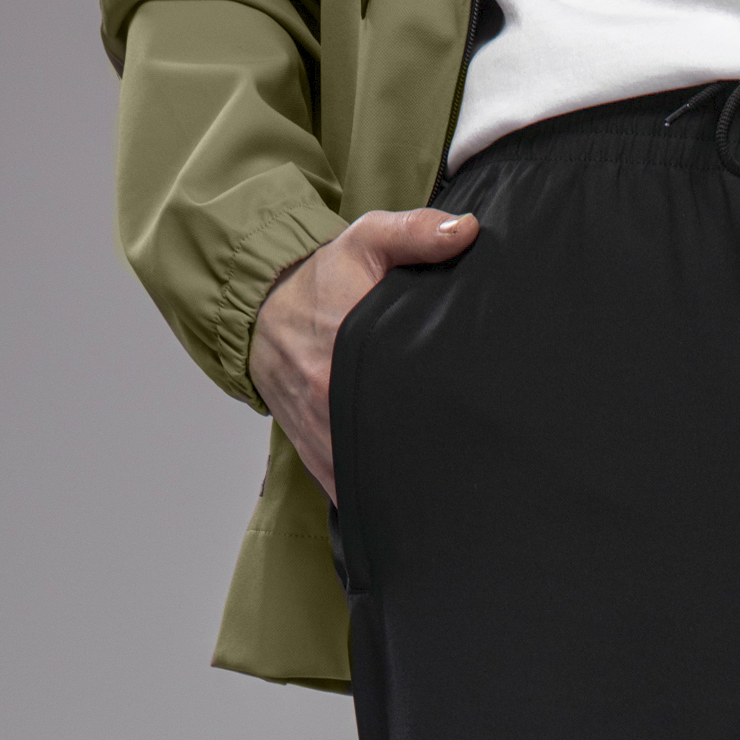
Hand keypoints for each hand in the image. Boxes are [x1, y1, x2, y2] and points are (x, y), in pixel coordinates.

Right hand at [247, 207, 478, 501]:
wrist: (261, 311)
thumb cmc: (320, 278)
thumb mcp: (365, 242)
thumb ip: (415, 234)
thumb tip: (467, 233)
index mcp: (345, 353)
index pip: (405, 399)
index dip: (441, 418)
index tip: (475, 427)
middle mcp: (328, 402)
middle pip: (393, 449)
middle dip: (433, 462)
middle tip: (477, 465)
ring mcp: (322, 436)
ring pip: (372, 479)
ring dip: (406, 488)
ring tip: (451, 496)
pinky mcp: (317, 458)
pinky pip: (352, 491)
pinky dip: (380, 500)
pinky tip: (413, 507)